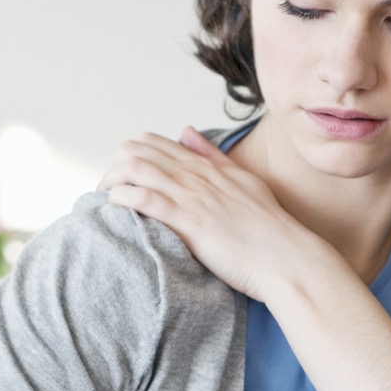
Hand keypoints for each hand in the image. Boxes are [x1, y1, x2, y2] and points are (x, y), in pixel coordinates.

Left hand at [98, 126, 319, 300]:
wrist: (287, 259)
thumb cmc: (269, 229)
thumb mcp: (243, 181)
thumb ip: (213, 156)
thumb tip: (186, 130)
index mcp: (208, 167)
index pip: (156, 144)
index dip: (132, 155)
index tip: (123, 178)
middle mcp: (197, 176)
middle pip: (138, 151)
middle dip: (114, 167)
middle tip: (108, 190)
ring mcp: (193, 197)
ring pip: (137, 169)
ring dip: (112, 181)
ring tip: (104, 199)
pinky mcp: (190, 221)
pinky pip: (146, 199)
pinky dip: (123, 198)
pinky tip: (114, 207)